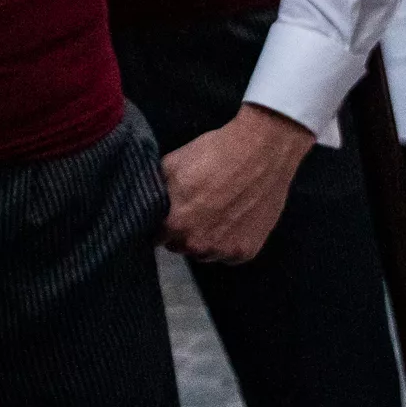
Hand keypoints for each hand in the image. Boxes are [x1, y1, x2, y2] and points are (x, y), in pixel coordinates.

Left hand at [160, 104, 316, 264]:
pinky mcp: (246, 252)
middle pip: (179, 246)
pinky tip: (233, 219)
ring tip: (215, 213)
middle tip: (194, 209)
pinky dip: (228, 242)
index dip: (160, 224)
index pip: (156, 236)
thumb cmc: (213, 153)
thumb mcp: (172, 164)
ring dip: (204, 239)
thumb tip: (144, 203)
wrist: (260, 151)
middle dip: (181, 232)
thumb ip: (155, 191)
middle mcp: (198, 244)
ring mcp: (224, 251)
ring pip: (204, 253)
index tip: (168, 214)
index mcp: (175, 224)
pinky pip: (228, 255)